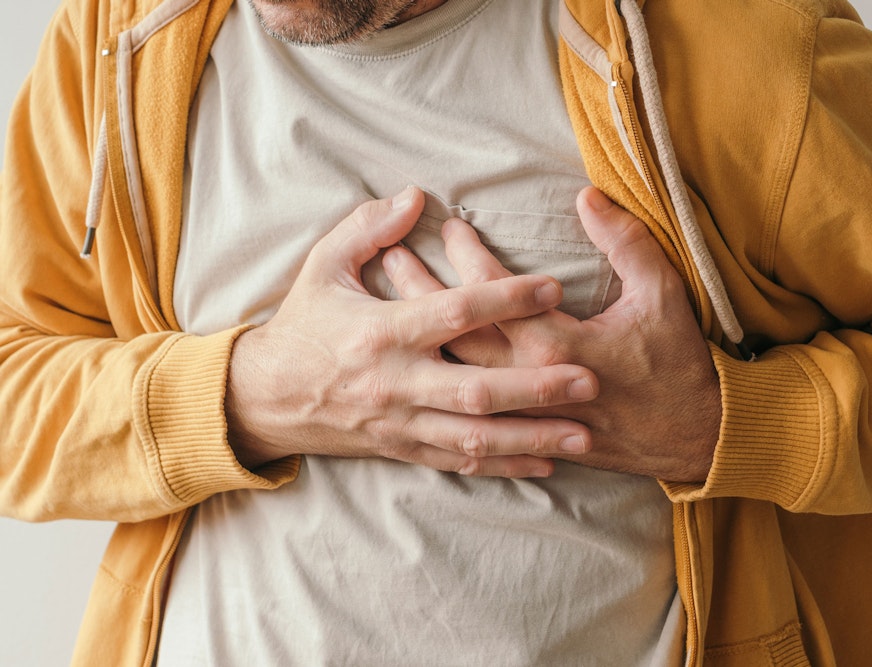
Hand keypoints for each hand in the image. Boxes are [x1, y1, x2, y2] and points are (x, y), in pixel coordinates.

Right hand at [226, 187, 598, 477]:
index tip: (553, 287)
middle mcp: (396, 382)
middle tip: (590, 379)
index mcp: (380, 332)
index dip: (505, 298)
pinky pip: (461, 462)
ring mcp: (402, 422)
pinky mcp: (405, 448)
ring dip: (531, 436)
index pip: (452, 313)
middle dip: (535, 387)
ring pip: (475, 437)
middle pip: (476, 389)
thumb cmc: (303, 325)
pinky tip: (546, 461)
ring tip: (584, 434)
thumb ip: (367, 228)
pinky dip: (505, 464)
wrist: (265, 398)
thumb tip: (414, 195)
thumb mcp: (323, 267)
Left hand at [384, 187, 720, 481]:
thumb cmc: (677, 365)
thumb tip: (588, 197)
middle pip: (457, 334)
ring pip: (455, 372)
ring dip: (423, 334)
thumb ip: (625, 242)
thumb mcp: (662, 295)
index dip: (469, 256)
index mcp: (556, 345)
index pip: (495, 294)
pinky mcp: (526, 434)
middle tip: (392, 257)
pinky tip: (421, 365)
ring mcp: (523, 413)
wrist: (693, 438)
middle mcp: (529, 381)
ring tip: (391, 301)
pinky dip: (440, 386)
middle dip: (423, 291)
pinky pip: (469, 411)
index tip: (449, 226)